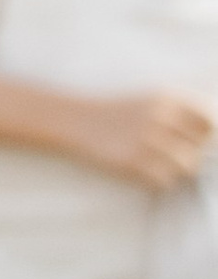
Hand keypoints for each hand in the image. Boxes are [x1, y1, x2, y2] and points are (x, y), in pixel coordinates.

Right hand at [65, 90, 214, 191]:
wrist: (75, 120)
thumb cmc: (118, 111)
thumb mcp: (150, 99)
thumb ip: (182, 110)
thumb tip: (213, 133)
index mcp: (166, 98)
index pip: (209, 120)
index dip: (210, 134)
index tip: (202, 141)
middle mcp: (159, 117)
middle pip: (200, 147)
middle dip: (191, 154)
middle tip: (173, 153)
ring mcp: (145, 140)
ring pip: (186, 166)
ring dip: (176, 169)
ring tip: (159, 163)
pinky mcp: (131, 162)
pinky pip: (164, 180)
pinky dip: (159, 180)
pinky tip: (146, 170)